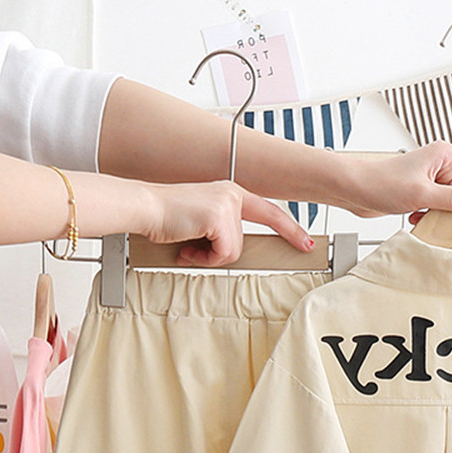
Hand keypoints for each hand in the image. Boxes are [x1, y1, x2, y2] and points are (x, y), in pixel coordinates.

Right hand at [143, 180, 313, 266]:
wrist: (145, 208)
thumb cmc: (167, 217)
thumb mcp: (202, 222)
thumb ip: (222, 232)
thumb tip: (229, 253)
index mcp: (231, 193)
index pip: (269, 212)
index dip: (290, 229)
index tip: (306, 242)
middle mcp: (232, 195)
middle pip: (243, 243)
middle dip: (219, 253)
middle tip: (195, 247)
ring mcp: (227, 205)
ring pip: (233, 251)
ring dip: (208, 257)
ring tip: (188, 245)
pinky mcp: (219, 217)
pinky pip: (223, 254)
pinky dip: (204, 258)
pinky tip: (188, 247)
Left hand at [349, 142, 451, 220]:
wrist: (354, 190)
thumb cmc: (380, 181)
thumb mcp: (424, 194)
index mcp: (444, 154)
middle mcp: (439, 165)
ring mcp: (429, 180)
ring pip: (451, 201)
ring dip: (442, 213)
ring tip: (427, 216)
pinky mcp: (421, 193)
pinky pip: (437, 207)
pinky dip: (431, 216)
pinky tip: (418, 218)